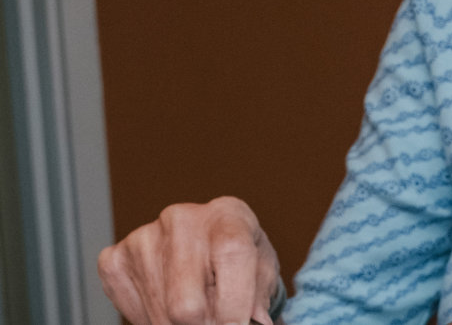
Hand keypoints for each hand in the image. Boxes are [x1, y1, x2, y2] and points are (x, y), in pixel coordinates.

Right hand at [96, 197, 282, 324]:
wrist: (207, 246)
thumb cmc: (240, 260)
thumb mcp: (261, 272)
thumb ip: (257, 296)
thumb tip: (253, 320)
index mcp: (227, 215)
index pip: (231, 253)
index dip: (234, 302)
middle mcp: (181, 219)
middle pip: (186, 302)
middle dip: (205, 324)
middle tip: (214, 322)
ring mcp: (143, 238)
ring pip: (162, 314)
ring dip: (180, 324)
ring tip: (197, 311)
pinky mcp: (114, 260)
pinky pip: (131, 310)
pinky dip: (154, 318)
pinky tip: (170, 302)